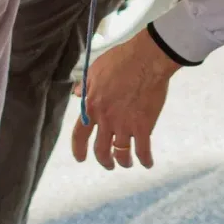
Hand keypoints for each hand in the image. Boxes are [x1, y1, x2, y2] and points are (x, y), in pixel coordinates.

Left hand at [71, 28, 180, 169]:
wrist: (147, 59)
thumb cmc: (121, 60)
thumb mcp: (94, 71)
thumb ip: (85, 86)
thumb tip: (76, 93)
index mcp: (91, 109)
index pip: (79, 136)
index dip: (78, 150)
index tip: (80, 158)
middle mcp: (106, 122)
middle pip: (100, 150)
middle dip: (103, 160)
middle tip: (108, 164)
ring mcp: (125, 126)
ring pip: (120, 153)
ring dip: (123, 162)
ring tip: (125, 164)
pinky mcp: (144, 126)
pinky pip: (143, 149)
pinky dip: (145, 159)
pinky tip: (147, 164)